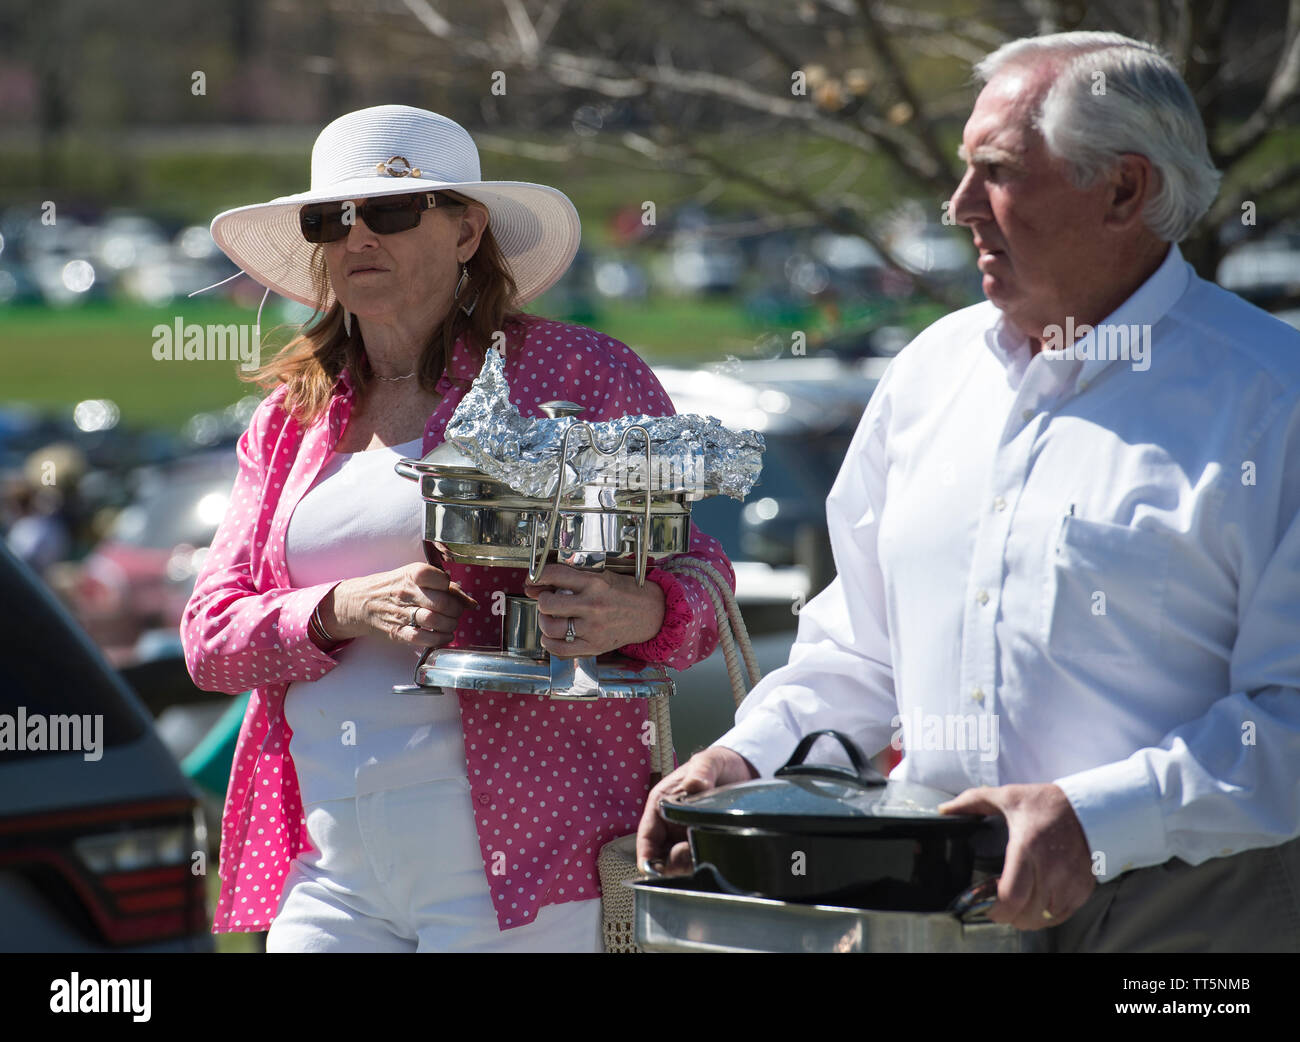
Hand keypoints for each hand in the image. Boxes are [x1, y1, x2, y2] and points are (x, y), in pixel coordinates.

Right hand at [319, 563, 477, 648]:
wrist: (359, 603)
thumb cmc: (392, 588)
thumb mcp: (413, 577)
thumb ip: (441, 585)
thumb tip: (468, 599)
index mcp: (412, 575)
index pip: (442, 579)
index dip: (452, 588)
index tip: (451, 592)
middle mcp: (407, 593)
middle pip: (443, 603)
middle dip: (456, 610)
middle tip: (455, 612)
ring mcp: (402, 613)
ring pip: (436, 621)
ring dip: (450, 625)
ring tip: (450, 623)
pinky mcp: (398, 632)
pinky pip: (424, 639)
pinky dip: (440, 639)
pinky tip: (444, 636)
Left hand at [523, 563, 664, 657]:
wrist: (652, 613)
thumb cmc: (628, 593)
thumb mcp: (602, 576)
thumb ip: (572, 577)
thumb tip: (538, 582)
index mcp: (595, 583)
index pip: (555, 575)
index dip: (538, 576)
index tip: (534, 579)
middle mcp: (593, 606)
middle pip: (548, 604)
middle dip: (542, 599)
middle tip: (547, 599)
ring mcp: (593, 629)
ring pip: (551, 627)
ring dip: (544, 621)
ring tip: (550, 617)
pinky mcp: (594, 646)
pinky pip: (560, 649)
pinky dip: (550, 642)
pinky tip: (554, 635)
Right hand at [636, 746, 758, 874]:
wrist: (741, 769)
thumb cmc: (717, 763)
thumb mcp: (708, 762)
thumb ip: (700, 772)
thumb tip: (694, 785)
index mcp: (661, 805)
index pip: (647, 837)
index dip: (646, 857)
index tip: (651, 871)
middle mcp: (670, 824)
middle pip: (661, 856)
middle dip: (672, 863)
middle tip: (690, 853)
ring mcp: (686, 836)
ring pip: (679, 863)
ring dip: (689, 864)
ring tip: (706, 852)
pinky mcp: (703, 842)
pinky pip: (697, 860)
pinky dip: (702, 863)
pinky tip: (715, 857)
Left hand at [939, 783, 1095, 928]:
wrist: (1087, 806)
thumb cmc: (1045, 802)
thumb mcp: (1007, 796)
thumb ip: (972, 801)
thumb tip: (944, 810)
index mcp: (1027, 847)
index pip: (1013, 895)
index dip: (998, 910)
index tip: (988, 908)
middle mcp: (1051, 868)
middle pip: (1028, 913)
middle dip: (1010, 917)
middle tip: (999, 909)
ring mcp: (1070, 880)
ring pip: (1046, 917)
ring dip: (1029, 918)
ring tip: (1018, 909)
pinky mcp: (1083, 886)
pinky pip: (1064, 914)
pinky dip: (1049, 916)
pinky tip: (1039, 907)